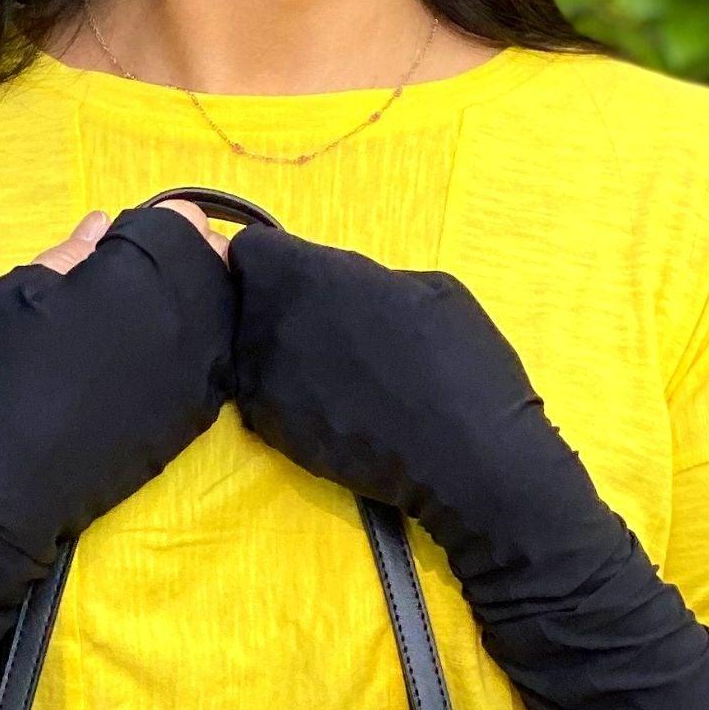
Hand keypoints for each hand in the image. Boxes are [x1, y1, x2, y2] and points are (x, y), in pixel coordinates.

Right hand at [0, 199, 234, 604]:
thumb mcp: (16, 292)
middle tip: (134, 274)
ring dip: (195, 298)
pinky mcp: (202, 412)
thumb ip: (69, 252)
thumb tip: (102, 226)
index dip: (152, 223)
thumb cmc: (0, 377)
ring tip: (144, 313)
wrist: (10, 488)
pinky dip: (195, 344)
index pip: (181, 220)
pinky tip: (151, 357)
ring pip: (224, 309)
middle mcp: (190, 314)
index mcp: (144, 272)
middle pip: (214, 260)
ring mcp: (204, 367)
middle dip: (183, 255)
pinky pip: (216, 357)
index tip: (121, 242)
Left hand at [227, 222, 575, 589]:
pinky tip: (332, 407)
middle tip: (322, 323)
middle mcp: (268, 324)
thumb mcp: (428, 288)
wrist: (466, 460)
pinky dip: (285, 397)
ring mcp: (262, 383)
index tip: (302, 277)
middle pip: (242, 300)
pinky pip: (262, 397)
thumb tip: (340, 289)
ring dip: (275, 352)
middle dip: (272, 304)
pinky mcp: (268, 431)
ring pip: (246, 350)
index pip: (249, 249)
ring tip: (329, 369)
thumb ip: (364, 277)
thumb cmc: (461, 361)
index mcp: (306, 276)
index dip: (275, 261)